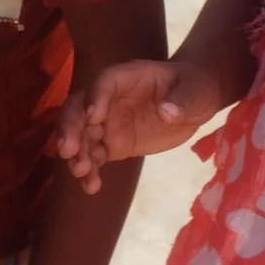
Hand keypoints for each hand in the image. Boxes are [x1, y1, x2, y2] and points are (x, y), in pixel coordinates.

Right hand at [56, 58, 221, 193]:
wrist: (191, 103)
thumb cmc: (194, 89)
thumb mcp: (196, 91)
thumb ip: (182, 100)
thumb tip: (166, 112)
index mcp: (126, 78)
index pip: (103, 83)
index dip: (95, 98)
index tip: (93, 117)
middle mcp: (107, 99)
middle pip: (79, 109)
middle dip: (70, 128)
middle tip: (67, 150)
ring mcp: (107, 123)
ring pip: (81, 135)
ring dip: (76, 153)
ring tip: (80, 171)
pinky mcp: (112, 144)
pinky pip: (95, 156)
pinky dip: (90, 171)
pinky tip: (91, 186)